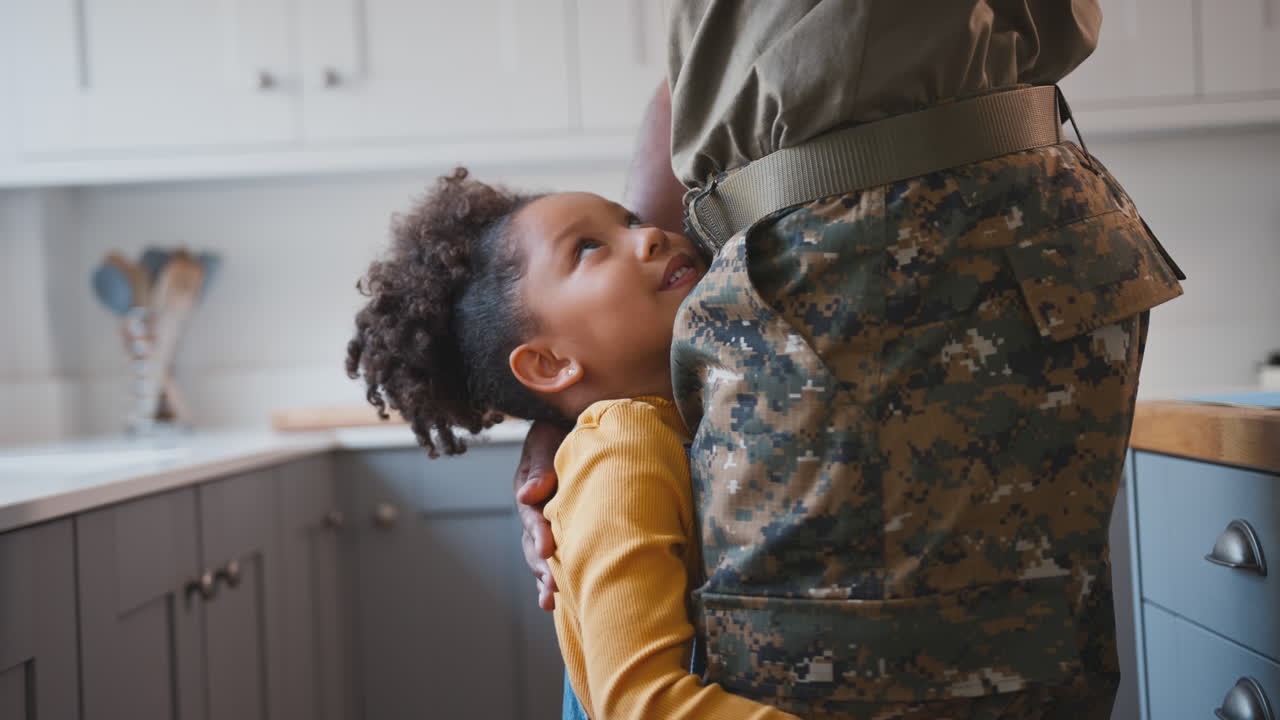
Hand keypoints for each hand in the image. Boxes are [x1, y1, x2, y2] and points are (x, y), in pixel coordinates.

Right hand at [514, 420, 568, 610]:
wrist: (573, 425)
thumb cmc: (558, 431)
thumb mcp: (546, 442)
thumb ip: (540, 468)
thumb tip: (527, 495)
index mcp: (529, 492)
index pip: (532, 516)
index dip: (540, 534)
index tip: (547, 550)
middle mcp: (535, 512)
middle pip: (533, 544)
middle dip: (541, 567)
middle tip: (552, 587)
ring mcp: (548, 524)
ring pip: (542, 556)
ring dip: (545, 579)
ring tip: (551, 602)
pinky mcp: (564, 530)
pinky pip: (559, 555)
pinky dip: (557, 576)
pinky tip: (561, 602)